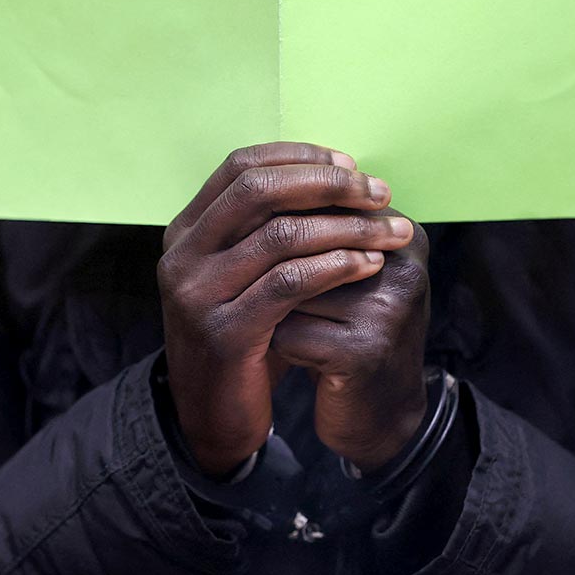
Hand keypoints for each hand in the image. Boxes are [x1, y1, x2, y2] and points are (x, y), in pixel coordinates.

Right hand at [157, 143, 414, 476]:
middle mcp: (182, 256)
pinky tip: (369, 263)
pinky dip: (335, 266)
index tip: (352, 166)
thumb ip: (271, 229)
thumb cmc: (244, 337)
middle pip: (258, 190)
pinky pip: (288, 284)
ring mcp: (198, 294)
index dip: (300, 158)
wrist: (213, 416)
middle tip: (378, 192)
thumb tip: (341, 178)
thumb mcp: (247, 275)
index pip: (241, 166)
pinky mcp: (224, 332)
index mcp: (187, 231)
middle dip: (327, 184)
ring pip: (279, 235)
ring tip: (392, 231)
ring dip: (346, 227)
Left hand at [271, 208, 429, 472]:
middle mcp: (402, 266)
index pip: (323, 205)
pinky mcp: (364, 351)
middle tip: (266, 295)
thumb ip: (321, 231)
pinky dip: (278, 344)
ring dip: (272, 309)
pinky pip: (287, 330)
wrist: (383, 417)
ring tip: (289, 328)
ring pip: (288, 286)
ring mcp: (387, 309)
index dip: (282, 229)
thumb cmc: (353, 333)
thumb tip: (254, 189)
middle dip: (275, 271)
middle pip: (302, 242)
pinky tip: (295, 356)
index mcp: (403, 234)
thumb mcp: (350, 275)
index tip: (271, 261)